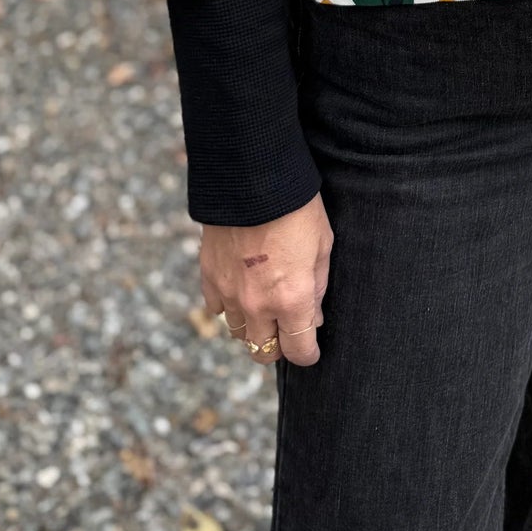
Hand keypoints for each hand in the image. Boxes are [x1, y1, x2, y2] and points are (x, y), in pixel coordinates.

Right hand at [200, 190, 332, 369]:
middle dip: (278, 346)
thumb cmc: (297, 207)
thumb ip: (318, 287)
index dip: (308, 353)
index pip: (299, 351)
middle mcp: (258, 305)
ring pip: (239, 333)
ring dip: (253, 326)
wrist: (252, 177)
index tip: (311, 349)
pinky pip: (217, 309)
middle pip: (264, 352)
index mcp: (292, 299)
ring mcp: (229, 293)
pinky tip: (240, 289)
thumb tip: (313, 316)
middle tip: (286, 329)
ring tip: (264, 306)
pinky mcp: (209, 277)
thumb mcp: (323, 245)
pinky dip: (228, 306)